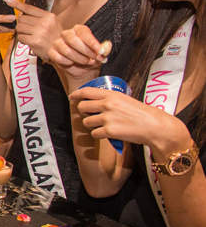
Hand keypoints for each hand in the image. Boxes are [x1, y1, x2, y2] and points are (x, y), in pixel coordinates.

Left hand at [6, 0, 61, 59]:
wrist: (62, 51)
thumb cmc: (55, 37)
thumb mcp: (51, 23)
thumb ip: (38, 17)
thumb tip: (21, 12)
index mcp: (48, 16)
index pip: (29, 8)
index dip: (16, 4)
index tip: (7, 0)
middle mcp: (44, 22)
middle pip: (21, 18)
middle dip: (21, 24)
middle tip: (28, 30)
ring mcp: (40, 32)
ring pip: (19, 27)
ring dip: (21, 32)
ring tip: (29, 36)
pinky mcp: (35, 41)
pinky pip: (20, 37)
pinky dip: (22, 40)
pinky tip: (29, 42)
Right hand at [47, 25, 109, 88]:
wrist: (82, 70)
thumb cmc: (91, 58)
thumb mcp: (101, 54)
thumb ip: (105, 49)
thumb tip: (107, 45)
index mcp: (79, 30)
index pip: (83, 32)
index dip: (92, 42)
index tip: (100, 51)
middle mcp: (67, 34)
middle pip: (73, 40)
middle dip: (85, 52)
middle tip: (94, 59)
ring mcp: (58, 43)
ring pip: (66, 50)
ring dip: (79, 59)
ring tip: (86, 62)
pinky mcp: (51, 52)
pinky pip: (58, 58)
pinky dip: (68, 63)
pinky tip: (73, 63)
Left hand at [69, 86, 191, 154]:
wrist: (155, 126)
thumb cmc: (143, 114)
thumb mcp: (126, 99)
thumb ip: (111, 99)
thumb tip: (97, 102)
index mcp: (111, 95)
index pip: (86, 91)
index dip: (76, 94)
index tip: (72, 97)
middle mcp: (107, 105)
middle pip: (82, 107)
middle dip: (84, 112)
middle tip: (91, 115)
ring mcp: (107, 118)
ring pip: (87, 122)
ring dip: (92, 125)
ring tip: (103, 125)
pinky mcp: (109, 131)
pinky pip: (94, 134)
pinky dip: (99, 135)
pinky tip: (107, 133)